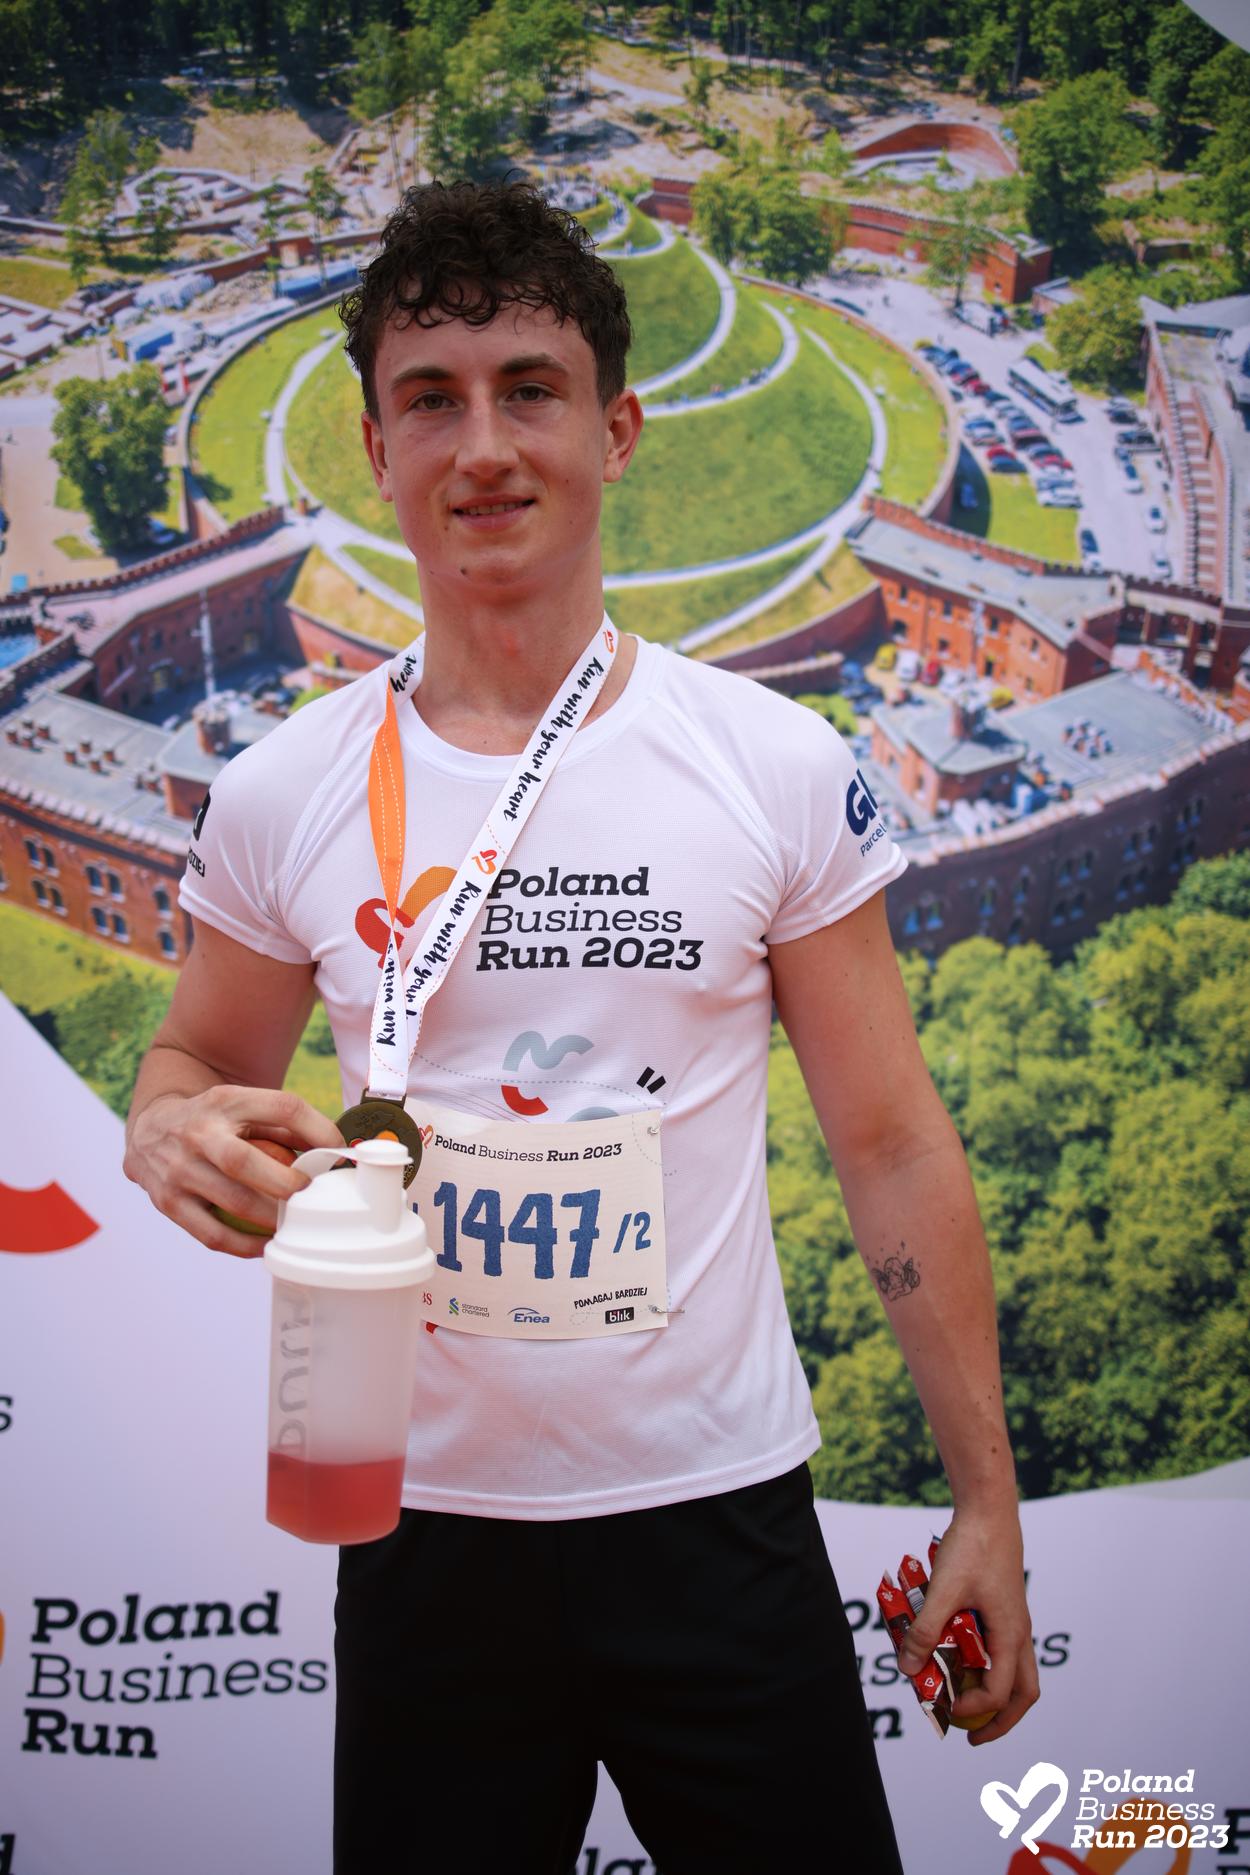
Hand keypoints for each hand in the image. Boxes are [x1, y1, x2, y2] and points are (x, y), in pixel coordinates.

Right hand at [124, 1085, 344, 1259]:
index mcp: (227, 1101)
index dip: (318, 1130)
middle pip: (244, 1161)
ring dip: (273, 1219)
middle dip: (287, 1184)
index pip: (282, 1108)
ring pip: (233, 1202)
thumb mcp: (244, 1105)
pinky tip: (267, 1244)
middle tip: (312, 1196)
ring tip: (296, 1223)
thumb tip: (334, 1152)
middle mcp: (199, 1133)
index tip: (338, 1153)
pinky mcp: (168, 1202)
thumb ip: (285, 1125)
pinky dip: (245, 1245)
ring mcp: (179, 1169)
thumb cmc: (215, 1120)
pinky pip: (212, 1234)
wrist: (150, 1127)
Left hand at [894, 1504, 1038, 1745]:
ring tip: (961, 1700)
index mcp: (1010, 1635)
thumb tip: (908, 1669)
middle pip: (1024, 1693)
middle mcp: (1018, 1633)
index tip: (948, 1708)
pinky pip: (1000, 1648)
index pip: (1001, 1692)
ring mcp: (1013, 1621)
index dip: (975, 1709)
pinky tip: (954, 1654)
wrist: (988, 1509)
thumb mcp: (943, 1590)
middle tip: (972, 1735)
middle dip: (1000, 1720)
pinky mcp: (1003, 1608)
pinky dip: (982, 1662)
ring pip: (1016, 1672)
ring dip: (992, 1692)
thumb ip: (925, 1630)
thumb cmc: (971, 1547)